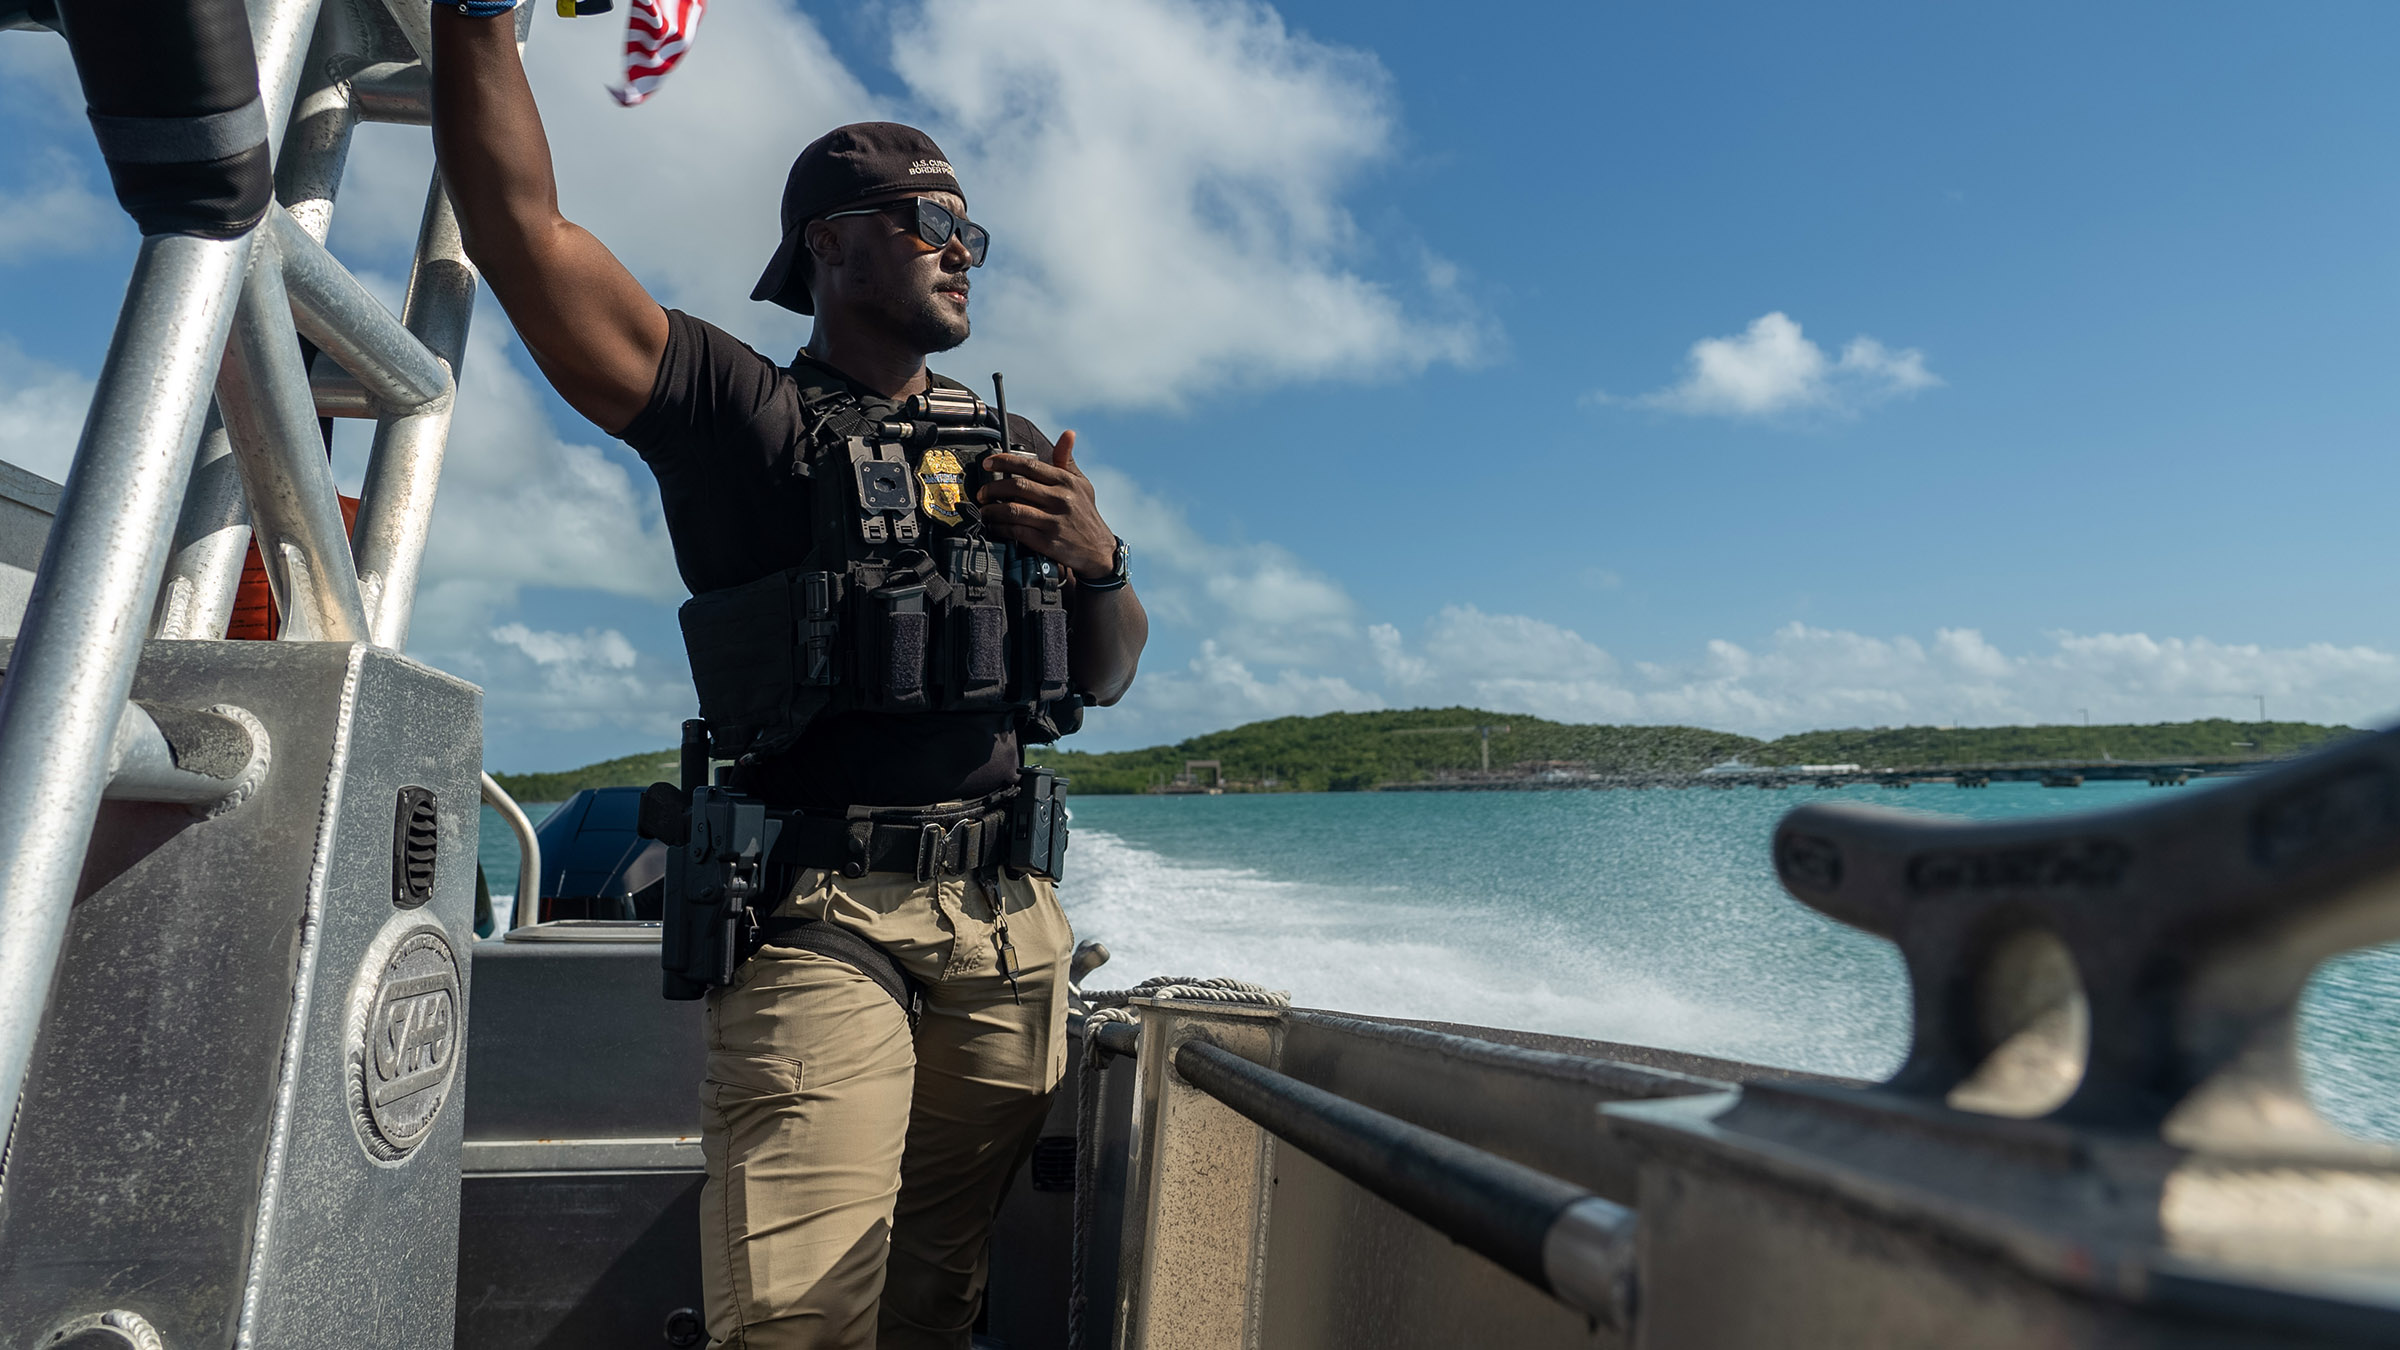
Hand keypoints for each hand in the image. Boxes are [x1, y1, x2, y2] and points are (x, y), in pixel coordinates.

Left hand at [976, 431, 1117, 580]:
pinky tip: (994, 526)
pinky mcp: (1047, 542)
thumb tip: (1068, 434)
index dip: (1004, 461)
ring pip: (1013, 509)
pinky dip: (1000, 528)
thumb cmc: (1086, 515)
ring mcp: (1053, 521)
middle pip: (1017, 486)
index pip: (1029, 465)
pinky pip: (1016, 531)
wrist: (1099, 551)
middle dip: (993, 488)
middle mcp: (1060, 499)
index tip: (987, 463)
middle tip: (982, 492)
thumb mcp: (1082, 485)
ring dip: (992, 509)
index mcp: (1066, 482)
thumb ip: (1067, 461)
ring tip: (984, 510)